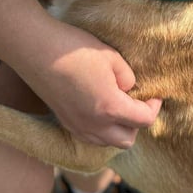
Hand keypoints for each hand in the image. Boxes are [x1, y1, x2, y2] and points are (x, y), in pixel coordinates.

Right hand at [10, 15, 161, 147]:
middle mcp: (94, 125)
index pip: (144, 120)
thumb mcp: (112, 57)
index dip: (154, 107)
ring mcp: (77, 127)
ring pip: (108, 142)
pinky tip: (100, 109)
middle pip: (127, 140)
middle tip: (138, 101)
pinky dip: (102, 130)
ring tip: (119, 105)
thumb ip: (127, 78)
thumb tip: (129, 89)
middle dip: (138, 123)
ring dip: (119, 129)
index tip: (155, 94)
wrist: (37, 50)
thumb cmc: (76, 50)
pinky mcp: (64, 123)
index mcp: (110, 108)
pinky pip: (90, 138)